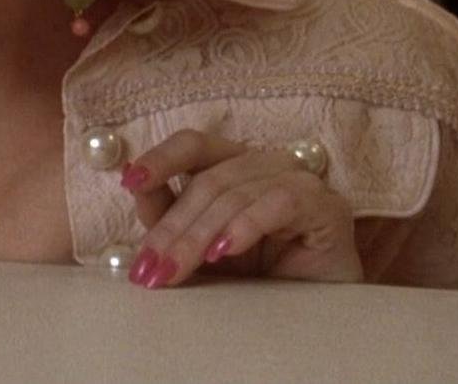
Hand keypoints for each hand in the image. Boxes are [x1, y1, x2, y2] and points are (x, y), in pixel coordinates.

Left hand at [121, 130, 361, 287]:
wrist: (317, 313)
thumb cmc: (256, 276)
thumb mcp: (199, 246)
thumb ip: (167, 214)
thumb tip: (133, 184)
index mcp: (233, 163)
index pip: (192, 145)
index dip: (160, 158)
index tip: (131, 182)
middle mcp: (266, 163)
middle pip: (208, 181)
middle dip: (173, 228)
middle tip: (151, 268)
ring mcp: (299, 181)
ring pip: (236, 195)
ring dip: (200, 236)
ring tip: (177, 269)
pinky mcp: (326, 207)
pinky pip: (278, 204)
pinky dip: (246, 226)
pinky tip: (225, 251)